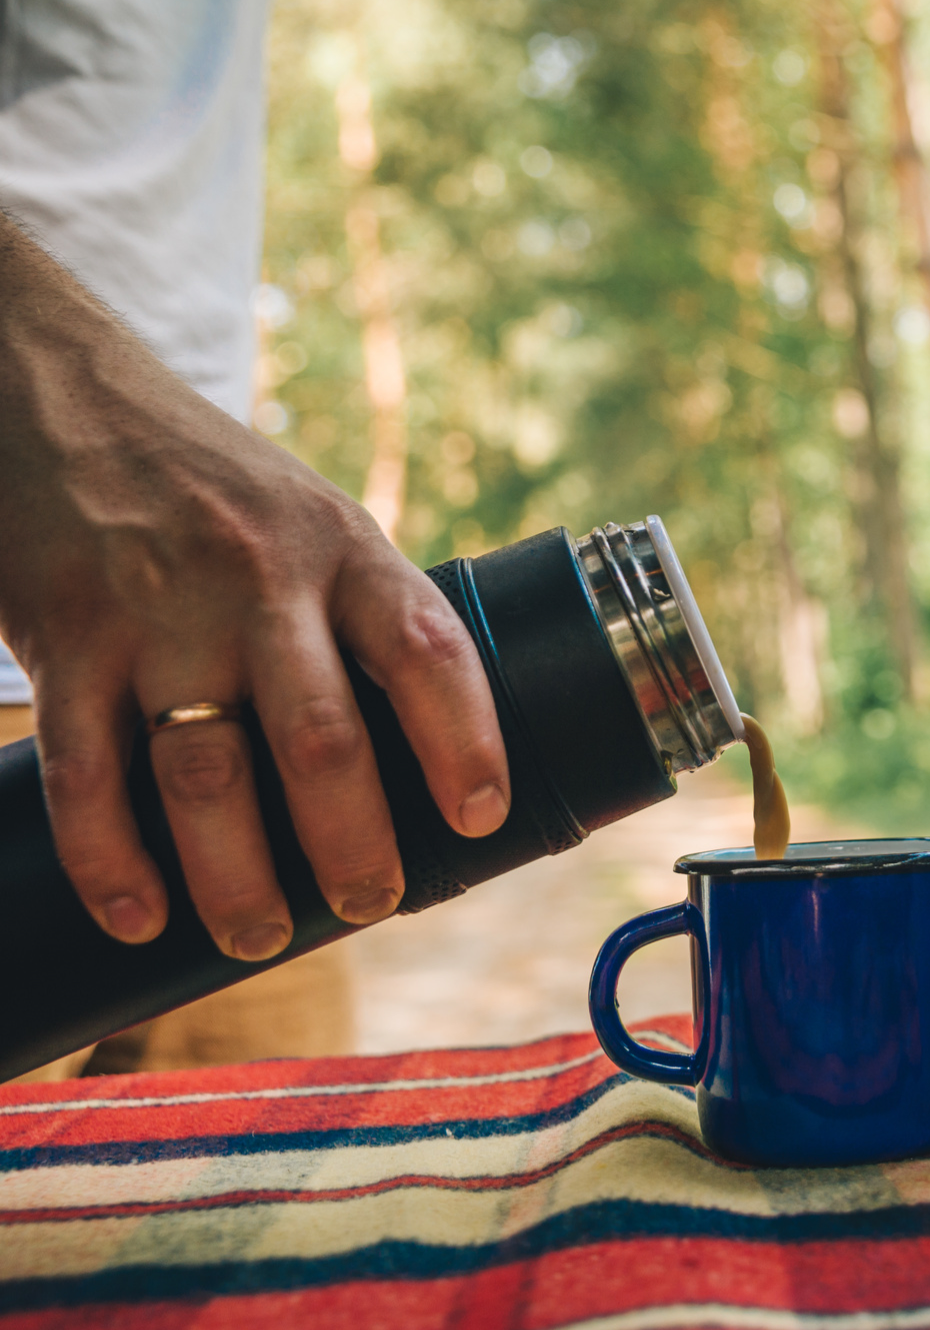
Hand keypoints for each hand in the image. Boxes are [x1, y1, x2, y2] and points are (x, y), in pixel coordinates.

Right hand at [0, 222, 509, 959]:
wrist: (49, 391)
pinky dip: (112, 859)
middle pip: (322, 739)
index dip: (466, 742)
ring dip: (237, 876)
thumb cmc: (209, 483)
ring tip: (256, 938)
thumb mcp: (311, 517)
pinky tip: (139, 913)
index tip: (481, 820)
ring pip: (207, 774)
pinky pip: (88, 772)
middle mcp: (260, 580)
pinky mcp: (63, 636)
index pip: (428, 651)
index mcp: (345, 548)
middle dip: (353, 844)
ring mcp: (157, 611)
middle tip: (368, 905)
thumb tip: (422, 756)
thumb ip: (356, 614)